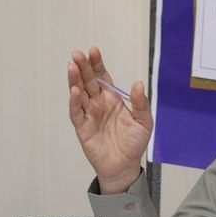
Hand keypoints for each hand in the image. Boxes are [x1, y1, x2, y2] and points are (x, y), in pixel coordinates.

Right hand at [68, 46, 152, 193]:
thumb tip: (138, 84)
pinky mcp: (82, 127)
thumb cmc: (134, 143)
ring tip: (71, 66)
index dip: (97, 63)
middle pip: (88, 81)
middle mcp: (98, 103)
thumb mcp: (144, 121)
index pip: (102, 76)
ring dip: (74, 80)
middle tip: (77, 53)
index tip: (93, 50)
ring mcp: (89, 114)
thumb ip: (140, 103)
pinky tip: (74, 90)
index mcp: (112, 98)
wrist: (125, 165)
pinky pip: (76, 112)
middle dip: (82, 67)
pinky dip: (74, 101)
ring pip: (79, 93)